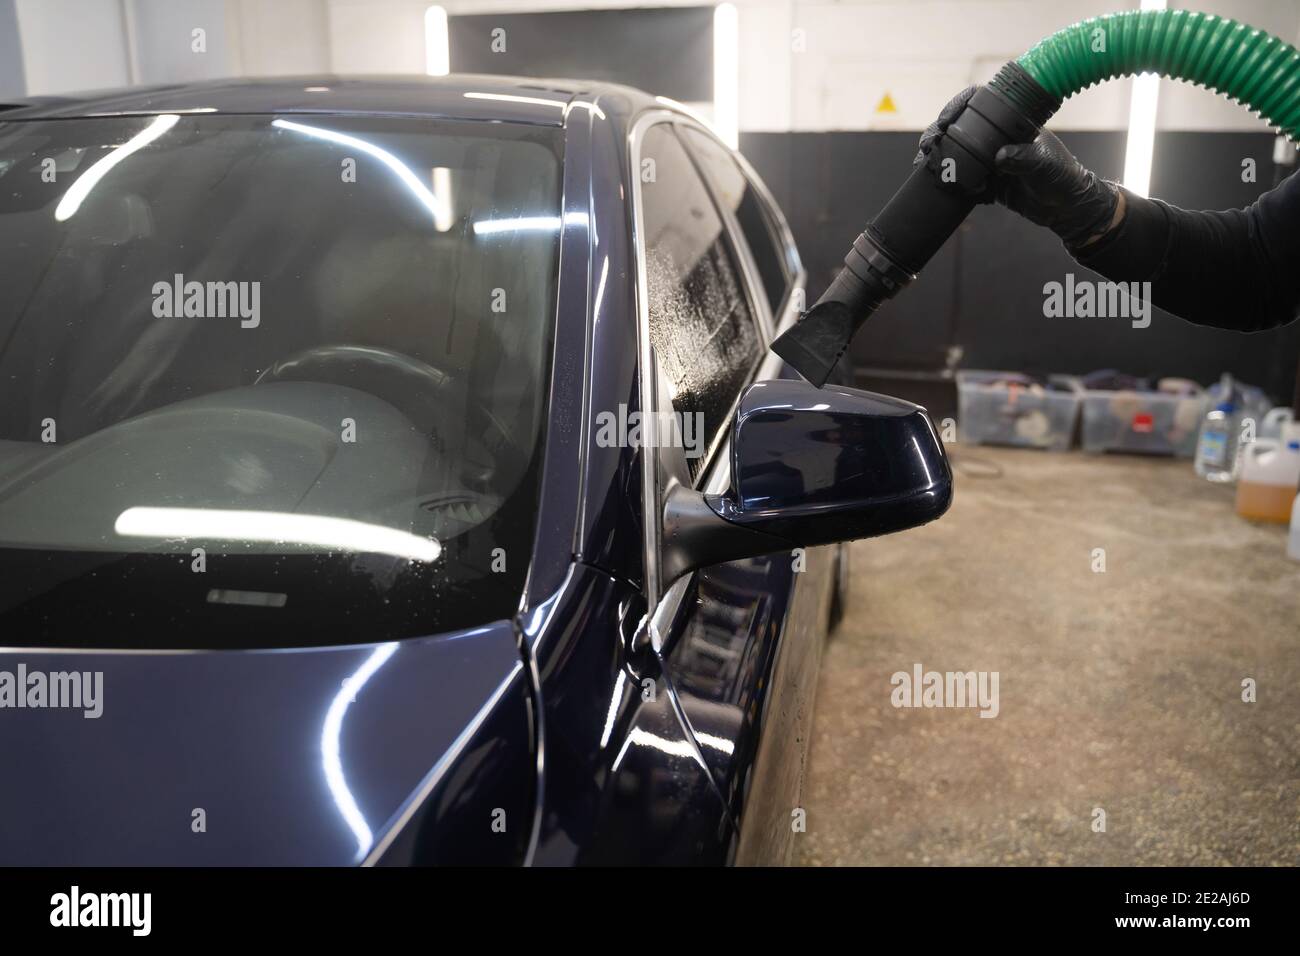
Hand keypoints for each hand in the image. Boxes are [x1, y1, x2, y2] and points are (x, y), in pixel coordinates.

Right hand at [917, 86, 1122, 247]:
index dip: (958, 106)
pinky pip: (961, 179)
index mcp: (1014, 123)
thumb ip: (1024, 159)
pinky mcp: (986, 182)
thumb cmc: (1063, 179)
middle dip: (938, 134)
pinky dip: (949, 182)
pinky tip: (943, 186)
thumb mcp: (1046, 166)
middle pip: (959, 127)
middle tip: (929, 145)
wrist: (1066, 210)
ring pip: (956, 152)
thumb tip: (1000, 156)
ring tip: (925, 166)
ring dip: (938, 158)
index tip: (945, 120)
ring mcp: (990, 160)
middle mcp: (999, 138)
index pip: (981, 103)